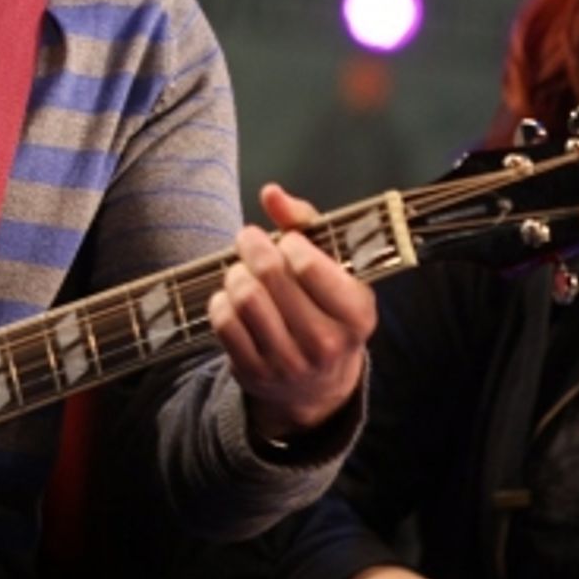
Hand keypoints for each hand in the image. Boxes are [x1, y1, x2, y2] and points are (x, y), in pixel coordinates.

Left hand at [209, 182, 375, 441]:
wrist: (317, 385)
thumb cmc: (325, 309)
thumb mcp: (334, 269)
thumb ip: (305, 223)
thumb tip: (271, 193)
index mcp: (357, 314)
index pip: (309, 265)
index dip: (290, 243)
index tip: (288, 240)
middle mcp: (326, 343)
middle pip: (270, 277)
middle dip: (254, 247)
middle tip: (250, 239)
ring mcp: (288, 363)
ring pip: (244, 298)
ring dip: (236, 273)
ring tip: (242, 270)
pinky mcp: (254, 373)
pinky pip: (224, 322)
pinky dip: (221, 301)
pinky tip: (232, 298)